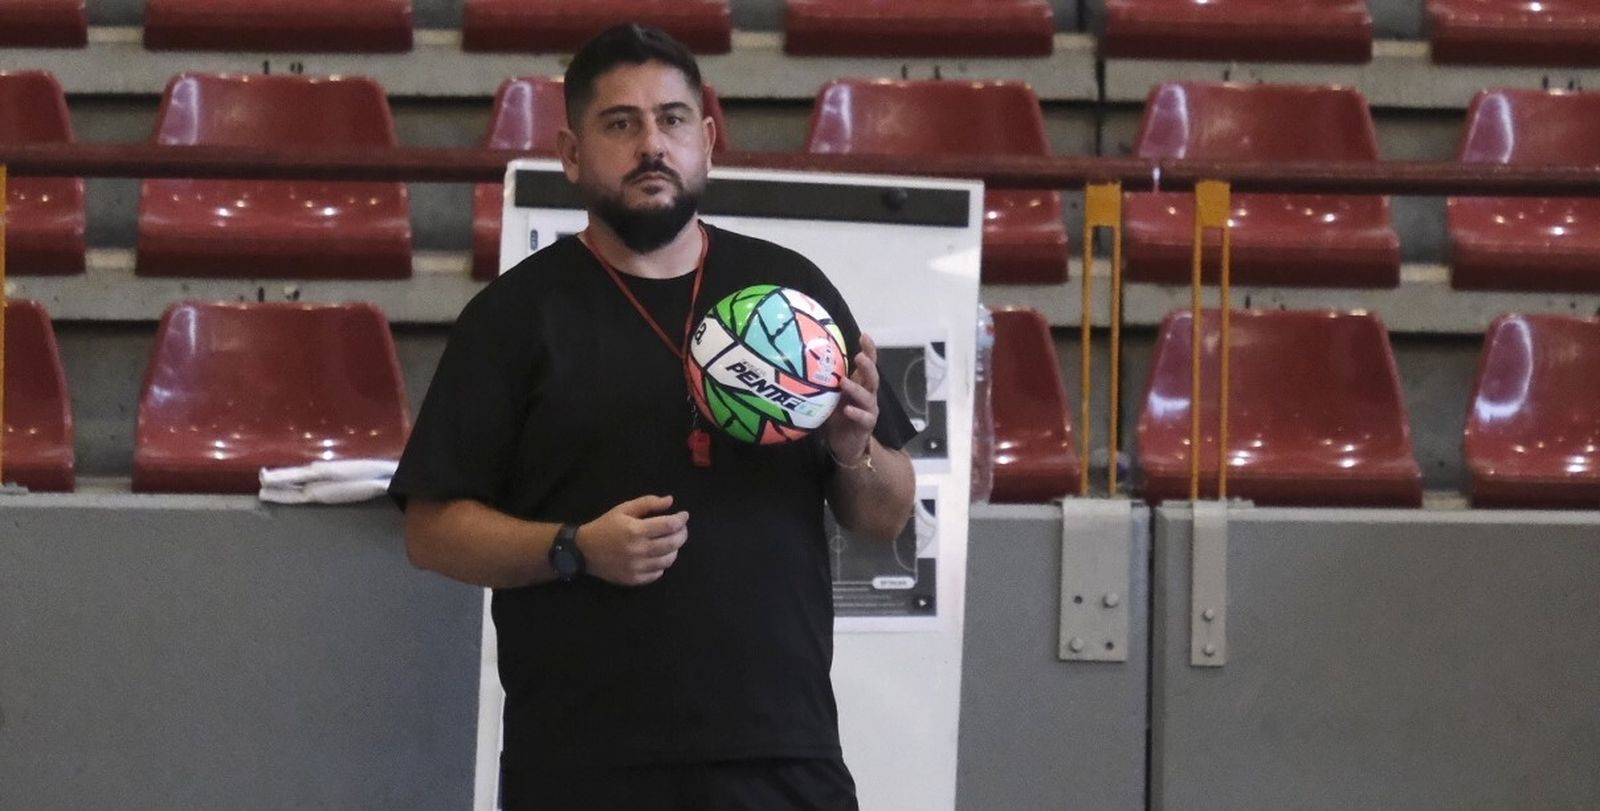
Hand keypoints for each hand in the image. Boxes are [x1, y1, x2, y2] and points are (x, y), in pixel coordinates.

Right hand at [577, 495, 688, 585]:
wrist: (584, 551)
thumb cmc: (605, 527)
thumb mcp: (623, 509)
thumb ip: (647, 503)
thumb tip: (670, 501)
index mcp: (636, 530)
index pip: (669, 525)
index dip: (681, 520)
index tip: (684, 515)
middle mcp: (639, 550)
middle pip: (673, 543)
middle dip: (682, 534)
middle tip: (681, 528)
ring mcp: (637, 567)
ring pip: (668, 560)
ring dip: (674, 549)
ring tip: (670, 541)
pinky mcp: (634, 579)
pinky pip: (658, 573)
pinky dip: (662, 564)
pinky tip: (658, 556)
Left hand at [824, 333, 879, 464]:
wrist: (845, 445)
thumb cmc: (837, 417)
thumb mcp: (829, 396)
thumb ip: (824, 381)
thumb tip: (803, 361)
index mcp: (860, 384)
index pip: (868, 364)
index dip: (869, 350)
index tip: (864, 336)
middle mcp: (867, 395)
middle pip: (873, 377)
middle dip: (867, 366)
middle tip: (859, 357)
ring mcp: (869, 410)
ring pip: (868, 396)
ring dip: (857, 388)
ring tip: (844, 382)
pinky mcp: (866, 425)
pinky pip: (864, 418)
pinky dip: (856, 413)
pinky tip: (847, 410)